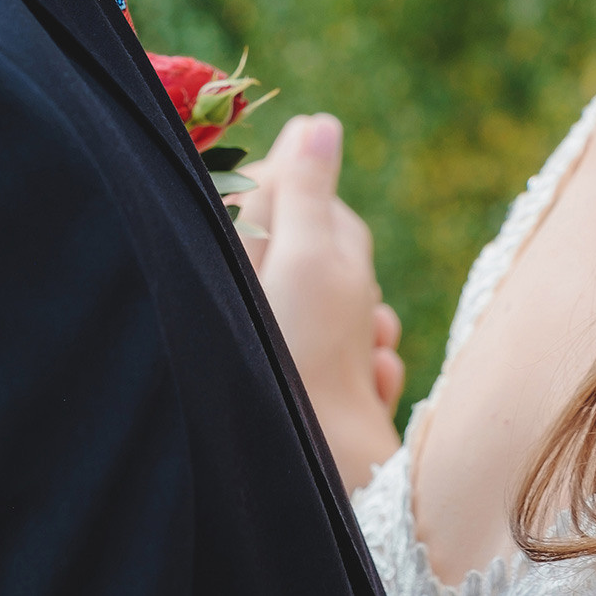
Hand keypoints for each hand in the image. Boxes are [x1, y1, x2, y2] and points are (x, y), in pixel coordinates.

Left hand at [235, 113, 405, 488]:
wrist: (327, 473)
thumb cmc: (306, 355)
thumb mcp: (313, 250)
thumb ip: (310, 184)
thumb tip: (316, 123)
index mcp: (226, 260)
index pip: (270, 188)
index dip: (311, 202)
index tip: (322, 233)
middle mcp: (245, 303)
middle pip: (320, 243)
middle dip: (350, 264)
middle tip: (346, 298)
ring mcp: (278, 351)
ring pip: (347, 297)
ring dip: (367, 317)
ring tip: (363, 346)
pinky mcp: (309, 394)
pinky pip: (356, 351)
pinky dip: (370, 363)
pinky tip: (369, 381)